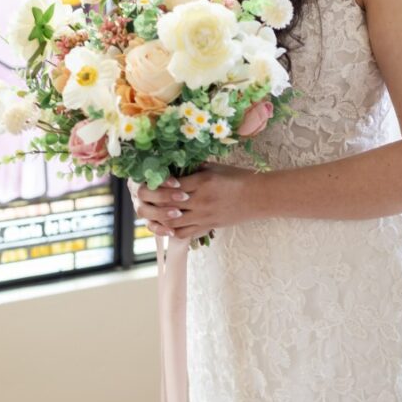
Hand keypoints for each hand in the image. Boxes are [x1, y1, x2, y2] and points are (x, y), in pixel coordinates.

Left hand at [128, 163, 264, 240]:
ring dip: (160, 218)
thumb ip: (196, 169)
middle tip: (144, 196)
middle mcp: (201, 200)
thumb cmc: (238, 178)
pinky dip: (172, 231)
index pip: (172, 184)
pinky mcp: (208, 227)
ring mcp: (204, 216)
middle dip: (154, 201)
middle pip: (169, 204)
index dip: (159, 184)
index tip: (151, 180)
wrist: (257, 197)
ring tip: (152, 212)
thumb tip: (177, 167)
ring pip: (173, 222)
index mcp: (203, 182)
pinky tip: (166, 226)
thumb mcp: (216, 168)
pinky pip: (185, 233)